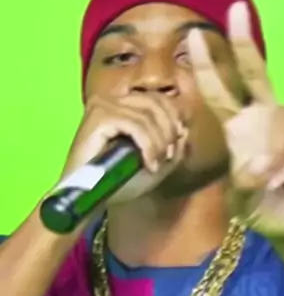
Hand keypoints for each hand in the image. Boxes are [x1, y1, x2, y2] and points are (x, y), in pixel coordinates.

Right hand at [61, 93, 186, 203]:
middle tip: (167, 157)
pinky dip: (147, 145)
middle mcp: (112, 100)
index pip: (157, 98)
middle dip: (168, 131)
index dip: (174, 116)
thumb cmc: (117, 183)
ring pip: (147, 115)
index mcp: (122, 106)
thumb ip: (171, 147)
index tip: (179, 139)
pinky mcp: (98, 117)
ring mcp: (103, 106)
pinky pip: (134, 125)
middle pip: (155, 102)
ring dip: (158, 143)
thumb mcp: (154, 164)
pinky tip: (148, 164)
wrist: (87, 198)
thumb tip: (184, 130)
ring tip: (156, 164)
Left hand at [186, 3, 283, 241]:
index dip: (207, 66)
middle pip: (254, 72)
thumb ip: (242, 185)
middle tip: (235, 10)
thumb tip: (256, 164)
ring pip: (278, 118)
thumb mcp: (243, 204)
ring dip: (273, 151)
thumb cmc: (268, 213)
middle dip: (243, 42)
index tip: (192, 37)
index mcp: (240, 131)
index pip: (220, 93)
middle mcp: (266, 118)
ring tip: (274, 179)